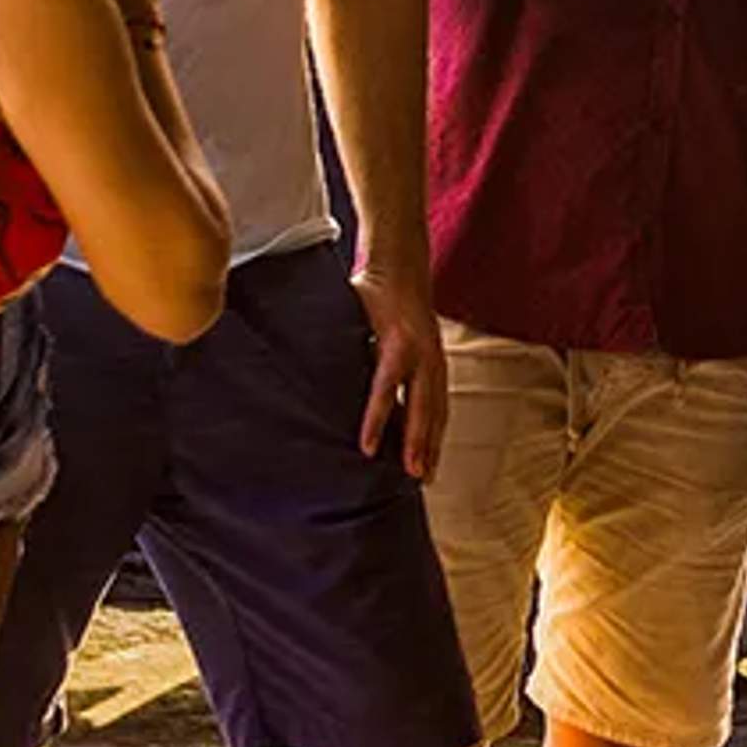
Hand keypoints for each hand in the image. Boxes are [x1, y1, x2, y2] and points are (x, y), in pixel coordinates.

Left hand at [351, 262, 446, 479]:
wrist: (403, 268)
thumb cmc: (369, 291)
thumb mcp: (349, 312)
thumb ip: (337, 342)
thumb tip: (305, 377)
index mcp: (398, 342)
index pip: (386, 389)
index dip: (377, 421)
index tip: (368, 451)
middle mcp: (422, 354)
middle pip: (421, 406)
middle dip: (418, 443)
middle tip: (412, 476)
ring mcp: (436, 359)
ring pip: (437, 409)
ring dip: (432, 444)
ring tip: (425, 477)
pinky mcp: (440, 364)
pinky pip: (441, 402)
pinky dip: (437, 430)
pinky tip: (432, 453)